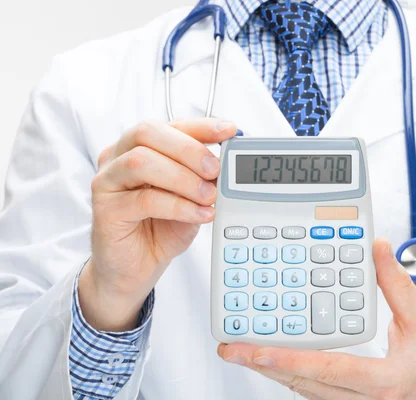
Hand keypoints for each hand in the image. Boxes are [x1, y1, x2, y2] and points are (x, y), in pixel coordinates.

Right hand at [79, 119, 236, 330]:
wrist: (136, 269)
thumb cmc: (161, 229)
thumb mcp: (192, 198)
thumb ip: (204, 178)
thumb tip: (228, 164)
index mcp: (142, 147)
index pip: (171, 124)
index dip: (202, 126)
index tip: (230, 131)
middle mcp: (119, 157)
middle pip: (148, 132)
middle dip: (189, 149)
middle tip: (214, 170)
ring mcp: (108, 181)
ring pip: (142, 161)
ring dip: (183, 178)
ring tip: (208, 197)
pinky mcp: (105, 209)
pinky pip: (144, 199)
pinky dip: (179, 206)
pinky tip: (199, 214)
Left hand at [218, 238, 415, 399]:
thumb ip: (397, 283)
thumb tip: (378, 248)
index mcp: (383, 381)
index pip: (325, 369)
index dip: (286, 358)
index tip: (253, 349)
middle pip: (303, 386)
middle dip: (264, 367)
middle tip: (233, 349)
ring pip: (305, 393)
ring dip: (274, 372)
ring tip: (247, 352)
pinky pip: (315, 394)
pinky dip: (293, 376)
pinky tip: (278, 361)